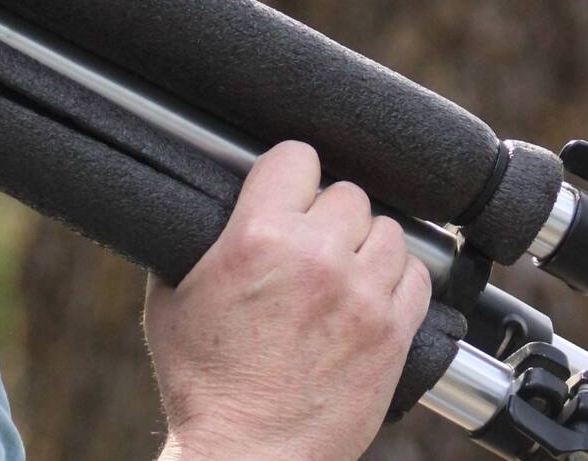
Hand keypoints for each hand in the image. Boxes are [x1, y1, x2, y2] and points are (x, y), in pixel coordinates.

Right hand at [145, 140, 429, 460]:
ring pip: (388, 229)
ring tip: (344, 268)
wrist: (246, 454)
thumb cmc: (203, 385)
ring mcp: (362, 296)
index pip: (297, 156)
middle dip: (325, 214)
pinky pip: (416, 277)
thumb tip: (199, 209)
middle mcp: (318, 258)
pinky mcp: (393, 334)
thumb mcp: (170, 300)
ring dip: (365, 244)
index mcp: (259, 238)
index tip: (285, 189)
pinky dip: (397, 279)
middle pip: (346, 193)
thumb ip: (192, 243)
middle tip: (309, 241)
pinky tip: (372, 293)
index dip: (288, 172)